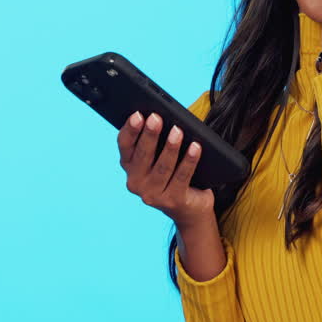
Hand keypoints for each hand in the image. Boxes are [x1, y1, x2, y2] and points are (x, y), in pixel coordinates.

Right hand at [118, 112, 214, 228]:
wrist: (190, 207)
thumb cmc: (173, 173)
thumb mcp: (160, 157)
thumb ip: (156, 141)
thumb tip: (163, 117)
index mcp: (129, 167)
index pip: (125, 146)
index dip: (130, 130)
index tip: (138, 114)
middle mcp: (136, 183)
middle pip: (143, 155)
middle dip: (150, 134)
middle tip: (156, 117)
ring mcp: (153, 195)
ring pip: (163, 167)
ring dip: (170, 147)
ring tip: (178, 131)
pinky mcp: (172, 201)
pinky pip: (182, 177)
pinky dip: (189, 160)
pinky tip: (196, 147)